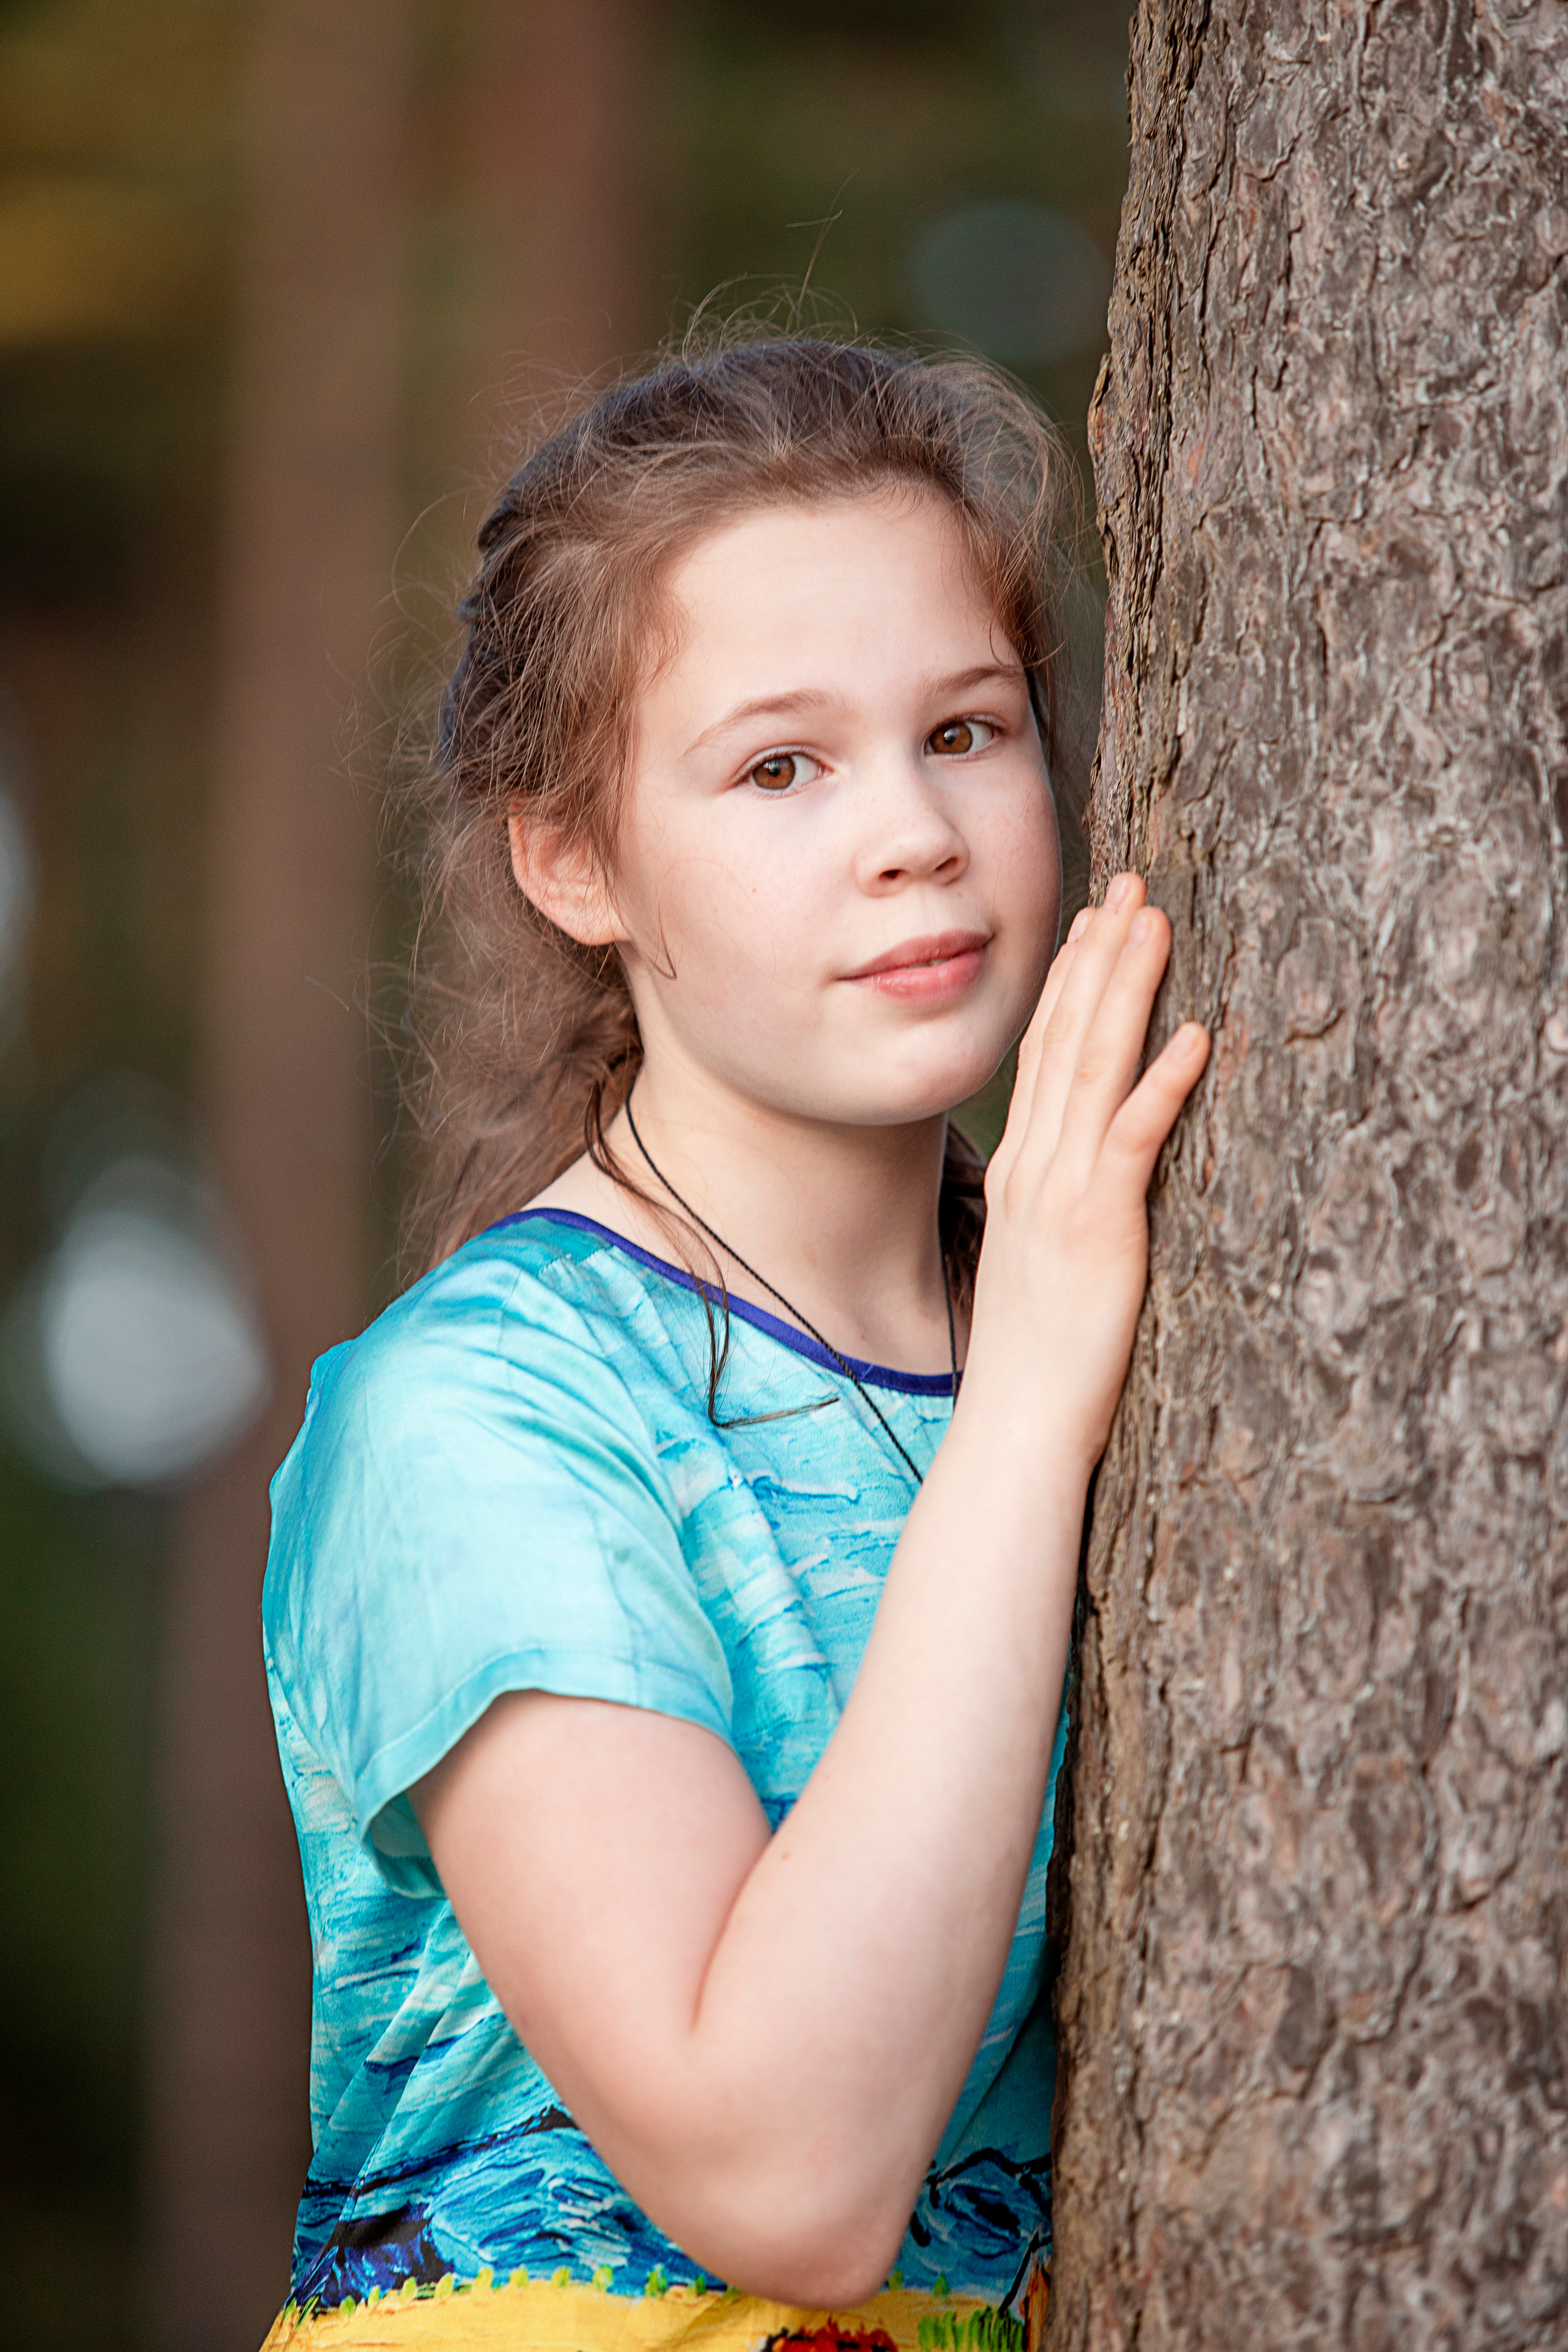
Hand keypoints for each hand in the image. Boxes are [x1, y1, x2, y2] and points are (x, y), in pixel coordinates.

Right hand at [965, 872, 1209, 1468]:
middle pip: (1063, 1040)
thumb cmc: (1038, 1359)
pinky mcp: (1098, 1229)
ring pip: (1092, 1068)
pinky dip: (1162, 1083)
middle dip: (1097, 958)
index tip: (1093, 923)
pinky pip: (1132, 1140)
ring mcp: (1061, 1195)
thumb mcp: (1043, 1262)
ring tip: (1154, 923)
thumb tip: (1087, 1178)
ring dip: (1126, 991)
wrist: (1014, 1425)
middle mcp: (1034, 1168)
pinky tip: (1194, 1036)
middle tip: (1127, 885)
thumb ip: (1061, 1207)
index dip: (1068, 983)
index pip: (1041, 1055)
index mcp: (1022, 1172)